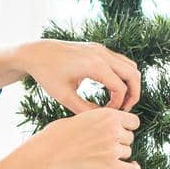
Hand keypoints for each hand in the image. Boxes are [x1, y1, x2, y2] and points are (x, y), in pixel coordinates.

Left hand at [20, 40, 140, 112]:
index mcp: (94, 65)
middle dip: (133, 94)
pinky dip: (122, 76)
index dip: (118, 104)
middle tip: (124, 110)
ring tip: (120, 102)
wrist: (36, 53)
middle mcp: (102, 54)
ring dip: (130, 84)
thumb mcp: (63, 96)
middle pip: (133, 74)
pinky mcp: (99, 49)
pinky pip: (120, 62)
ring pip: (130, 66)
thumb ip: (83, 109)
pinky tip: (111, 91)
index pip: (120, 87)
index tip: (107, 114)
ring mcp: (102, 49)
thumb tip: (101, 119)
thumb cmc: (46, 75)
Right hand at [31, 107, 141, 168]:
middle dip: (121, 140)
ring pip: (128, 152)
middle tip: (106, 144)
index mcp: (109, 115)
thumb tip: (113, 124)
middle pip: (130, 137)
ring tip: (104, 154)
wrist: (50, 152)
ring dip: (120, 154)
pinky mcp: (109, 166)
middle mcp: (114, 131)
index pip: (134, 121)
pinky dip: (134, 168)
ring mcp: (112, 149)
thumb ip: (101, 119)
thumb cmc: (60, 134)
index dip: (127, 126)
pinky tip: (134, 166)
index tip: (121, 130)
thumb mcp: (83, 116)